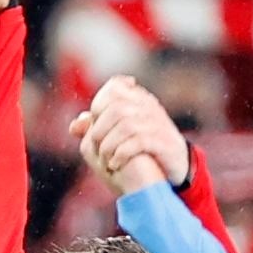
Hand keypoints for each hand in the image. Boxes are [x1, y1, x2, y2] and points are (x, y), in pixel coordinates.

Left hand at [71, 75, 189, 195]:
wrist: (178, 164)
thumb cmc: (145, 146)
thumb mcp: (122, 132)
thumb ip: (98, 127)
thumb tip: (74, 126)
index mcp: (139, 99)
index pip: (115, 87)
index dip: (99, 103)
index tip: (96, 121)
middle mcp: (149, 108)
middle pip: (116, 108)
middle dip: (100, 128)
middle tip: (96, 145)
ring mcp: (158, 124)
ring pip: (126, 125)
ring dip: (109, 144)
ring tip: (104, 157)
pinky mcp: (163, 142)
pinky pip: (139, 142)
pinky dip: (121, 154)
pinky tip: (115, 163)